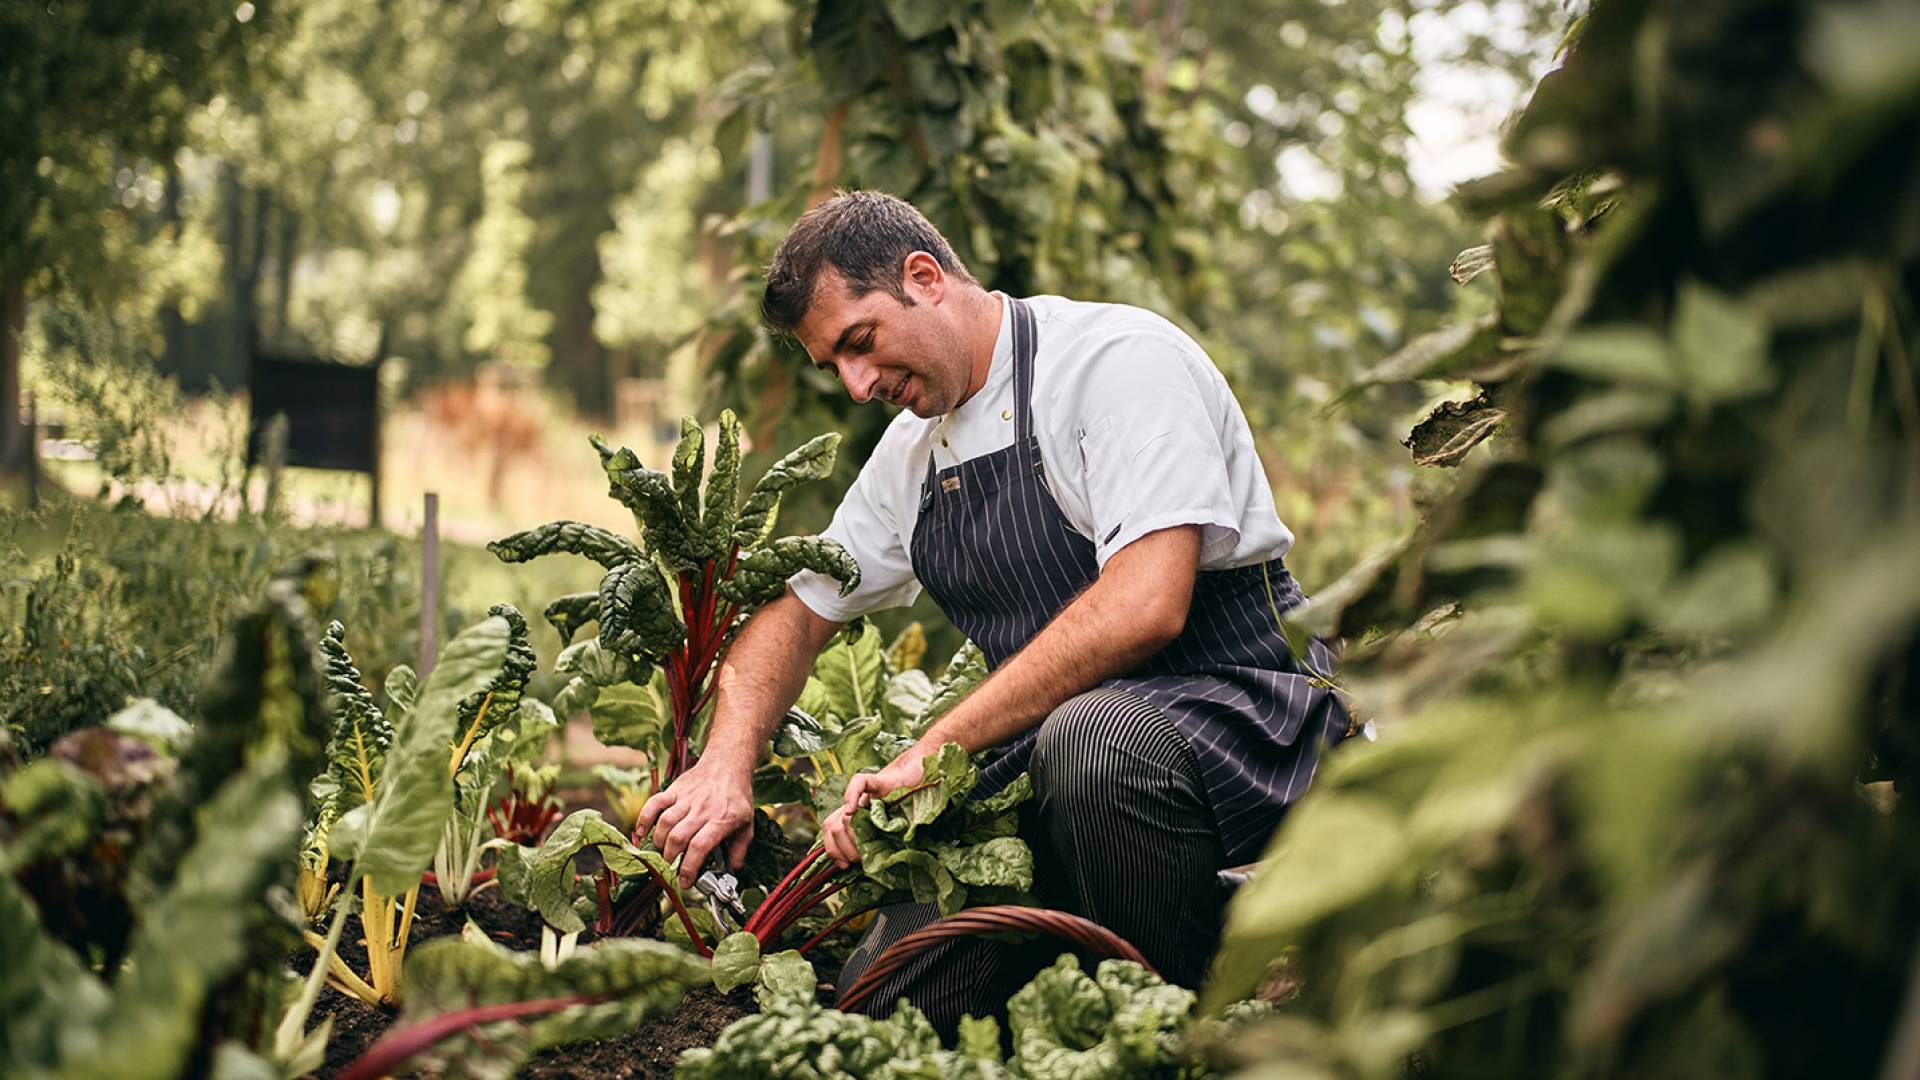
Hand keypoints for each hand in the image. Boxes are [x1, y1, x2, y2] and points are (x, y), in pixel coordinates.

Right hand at [636, 760, 753, 887]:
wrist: (728, 764)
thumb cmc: (737, 798)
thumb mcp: (747, 825)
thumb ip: (739, 851)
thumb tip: (730, 872)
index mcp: (722, 819)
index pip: (700, 846)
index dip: (689, 867)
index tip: (685, 882)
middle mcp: (702, 809)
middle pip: (678, 838)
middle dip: (671, 859)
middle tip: (672, 868)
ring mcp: (687, 798)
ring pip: (665, 823)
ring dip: (660, 843)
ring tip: (664, 853)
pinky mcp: (674, 790)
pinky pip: (654, 803)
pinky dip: (644, 819)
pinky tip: (642, 833)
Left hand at [821, 749, 927, 867]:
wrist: (924, 778)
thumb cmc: (911, 808)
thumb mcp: (891, 833)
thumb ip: (877, 845)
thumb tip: (866, 870)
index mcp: (855, 817)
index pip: (830, 831)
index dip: (833, 850)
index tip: (844, 865)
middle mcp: (856, 806)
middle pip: (833, 826)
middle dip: (843, 848)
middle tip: (859, 859)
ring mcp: (866, 795)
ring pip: (842, 814)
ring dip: (849, 835)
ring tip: (863, 845)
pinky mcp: (880, 781)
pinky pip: (858, 783)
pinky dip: (851, 796)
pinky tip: (852, 809)